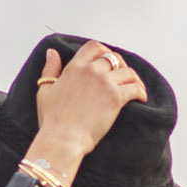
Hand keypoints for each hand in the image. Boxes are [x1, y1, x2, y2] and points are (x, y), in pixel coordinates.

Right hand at [26, 41, 146, 185]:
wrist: (62, 140)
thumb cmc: (52, 121)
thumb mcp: (45, 91)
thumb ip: (50, 70)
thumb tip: (52, 52)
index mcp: (74, 68)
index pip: (94, 47)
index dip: (104, 51)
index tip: (109, 61)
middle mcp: (90, 71)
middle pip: (114, 58)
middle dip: (122, 65)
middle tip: (124, 77)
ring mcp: (104, 83)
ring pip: (128, 72)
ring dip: (134, 79)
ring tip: (136, 88)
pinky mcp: (116, 97)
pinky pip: (135, 88)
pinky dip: (141, 92)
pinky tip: (141, 99)